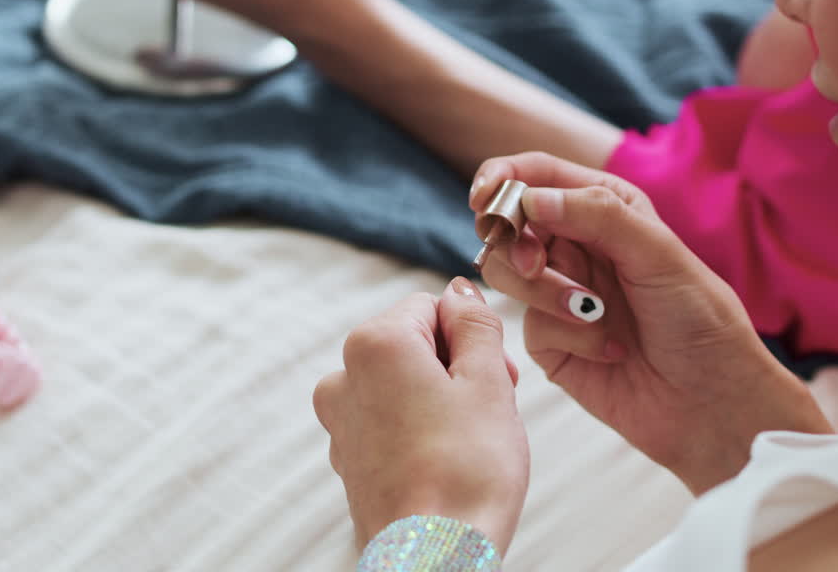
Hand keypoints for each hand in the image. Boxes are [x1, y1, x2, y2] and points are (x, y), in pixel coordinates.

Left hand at [314, 278, 528, 553]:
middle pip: (414, 344)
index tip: (497, 374)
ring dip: (442, 399)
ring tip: (473, 440)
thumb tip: (461, 292)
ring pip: (404, 384)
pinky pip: (391, 423)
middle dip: (458, 366)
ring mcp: (341, 421)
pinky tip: (449, 461)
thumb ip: (476, 324)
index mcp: (374, 344)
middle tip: (494, 408)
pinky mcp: (348, 459)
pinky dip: (421, 431)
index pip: (432, 306)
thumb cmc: (467, 472)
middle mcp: (343, 376)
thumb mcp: (490, 381)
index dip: (472, 335)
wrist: (435, 557)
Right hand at [470, 153, 829, 493]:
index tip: (484, 199)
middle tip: (536, 265)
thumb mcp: (659, 253)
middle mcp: (577, 245)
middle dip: (517, 243)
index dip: (501, 179)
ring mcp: (559, 293)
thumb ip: (597, 215)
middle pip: (508, 224)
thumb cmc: (701, 320)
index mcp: (605, 208)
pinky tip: (612, 350)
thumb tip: (529, 198)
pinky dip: (571, 334)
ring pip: (506, 272)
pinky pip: (530, 323)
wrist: (711, 403)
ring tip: (593, 313)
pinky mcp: (550, 340)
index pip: (536, 176)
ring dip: (546, 292)